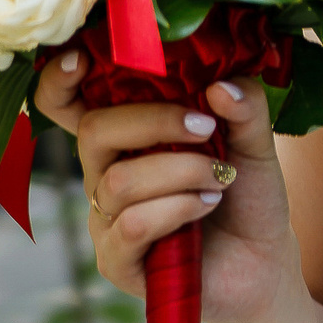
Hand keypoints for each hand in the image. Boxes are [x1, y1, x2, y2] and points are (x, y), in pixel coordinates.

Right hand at [34, 53, 303, 322]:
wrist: (264, 263)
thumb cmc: (248, 197)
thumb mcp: (255, 144)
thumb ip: (244, 108)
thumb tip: (220, 84)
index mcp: (128, 138)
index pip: (70, 106)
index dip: (58, 83)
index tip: (77, 58)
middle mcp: (106, 174)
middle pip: (94, 131)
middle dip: (155, 121)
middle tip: (207, 129)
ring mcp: (106, 220)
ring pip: (118, 182)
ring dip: (181, 173)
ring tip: (220, 180)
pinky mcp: (116, 262)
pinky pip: (130, 225)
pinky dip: (177, 209)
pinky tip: (206, 206)